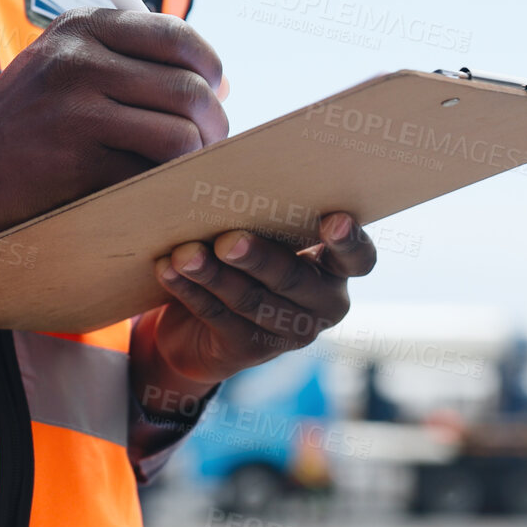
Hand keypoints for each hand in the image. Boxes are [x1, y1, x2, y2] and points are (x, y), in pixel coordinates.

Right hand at [0, 8, 225, 269]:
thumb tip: (219, 82)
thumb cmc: (25, 120)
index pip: (179, 36)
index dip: (210, 69)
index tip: (210, 94)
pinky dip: (163, 185)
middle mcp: (79, 60)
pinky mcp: (77, 163)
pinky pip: (151, 174)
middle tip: (209, 144)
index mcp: (82, 26)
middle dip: (213, 124)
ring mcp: (77, 112)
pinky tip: (152, 187)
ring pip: (180, 135)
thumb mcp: (65, 63)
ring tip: (181, 169)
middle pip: (189, 88)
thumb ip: (129, 60)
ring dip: (195, 160)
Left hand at [134, 212, 376, 394]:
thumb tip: (230, 177)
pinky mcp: (249, 350)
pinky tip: (168, 269)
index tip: (332, 220)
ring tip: (184, 254)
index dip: (349, 241)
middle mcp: (322, 303)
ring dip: (213, 275)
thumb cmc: (240, 253)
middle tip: (228, 240)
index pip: (358, 257)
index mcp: (335, 266)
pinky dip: (190, 290)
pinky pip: (217, 316)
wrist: (200, 323)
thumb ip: (260, 213)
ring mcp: (288, 332)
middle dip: (258, 258)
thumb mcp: (259, 231)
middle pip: (293, 279)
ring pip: (250, 300)